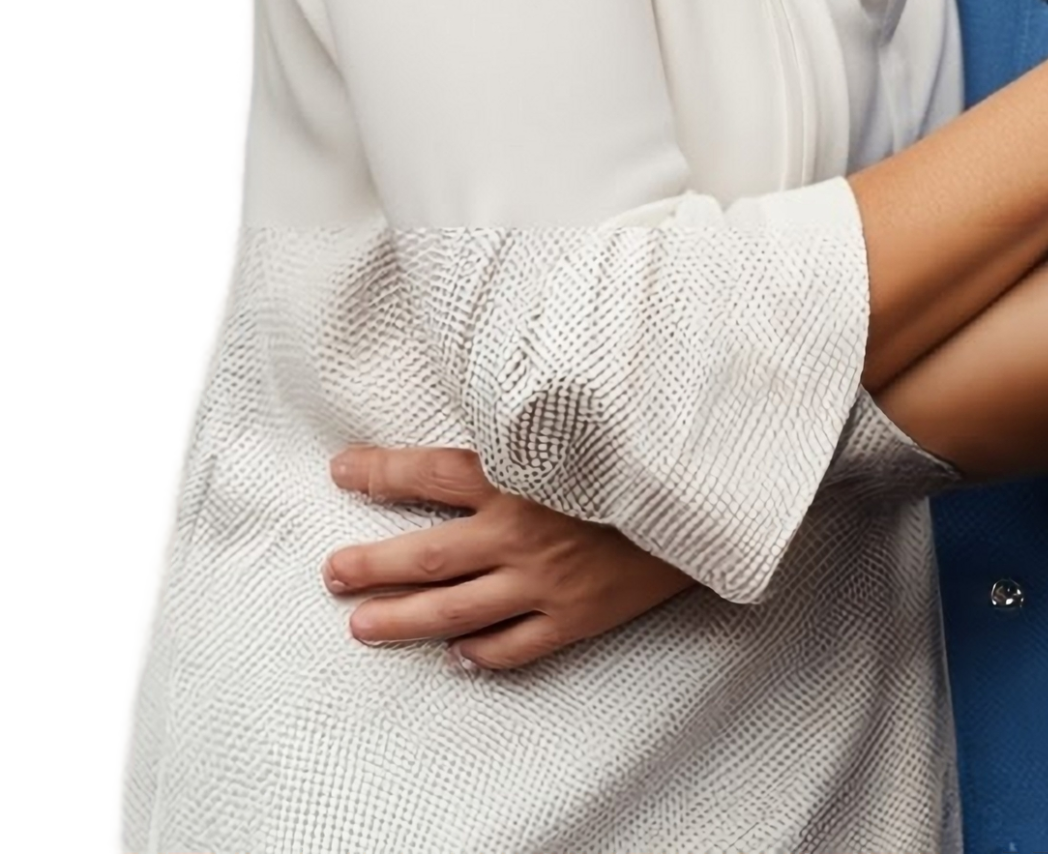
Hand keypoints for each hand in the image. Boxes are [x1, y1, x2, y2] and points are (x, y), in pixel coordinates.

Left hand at [324, 444, 690, 670]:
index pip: (430, 473)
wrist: (711, 494)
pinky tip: (457, 659)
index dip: (380, 472)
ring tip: (362, 625)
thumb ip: (535, 416)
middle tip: (333, 574)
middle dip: (372, 565)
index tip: (342, 471)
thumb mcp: (587, 415)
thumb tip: (496, 392)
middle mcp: (523, 531)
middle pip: (427, 555)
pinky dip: (482, 656)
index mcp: (522, 474)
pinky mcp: (576, 616)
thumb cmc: (646, 442)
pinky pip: (515, 646)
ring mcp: (546, 582)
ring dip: (402, 620)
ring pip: (454, 611)